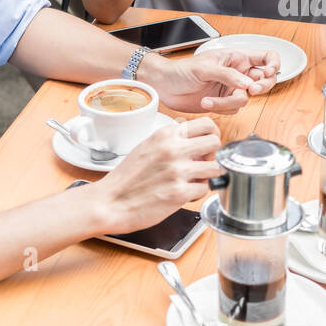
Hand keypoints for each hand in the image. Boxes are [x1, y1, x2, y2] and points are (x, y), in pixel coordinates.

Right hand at [87, 118, 222, 233]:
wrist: (110, 202)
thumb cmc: (126, 177)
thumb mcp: (147, 146)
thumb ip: (169, 138)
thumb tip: (188, 128)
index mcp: (166, 135)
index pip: (206, 124)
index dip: (212, 135)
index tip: (208, 145)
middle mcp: (174, 149)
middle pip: (215, 142)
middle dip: (212, 154)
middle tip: (203, 163)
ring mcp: (178, 171)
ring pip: (215, 167)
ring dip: (207, 175)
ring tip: (193, 180)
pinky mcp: (180, 193)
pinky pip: (205, 189)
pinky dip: (197, 193)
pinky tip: (184, 193)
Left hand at [139, 49, 279, 113]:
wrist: (165, 86)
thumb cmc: (181, 70)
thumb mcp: (205, 68)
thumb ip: (228, 75)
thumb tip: (247, 83)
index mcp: (236, 57)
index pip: (266, 57)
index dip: (273, 64)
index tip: (268, 72)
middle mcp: (238, 73)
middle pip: (264, 81)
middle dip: (260, 87)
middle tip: (250, 90)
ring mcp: (231, 88)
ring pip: (246, 99)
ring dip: (228, 102)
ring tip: (209, 100)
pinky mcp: (223, 103)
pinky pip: (233, 109)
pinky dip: (220, 109)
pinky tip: (206, 103)